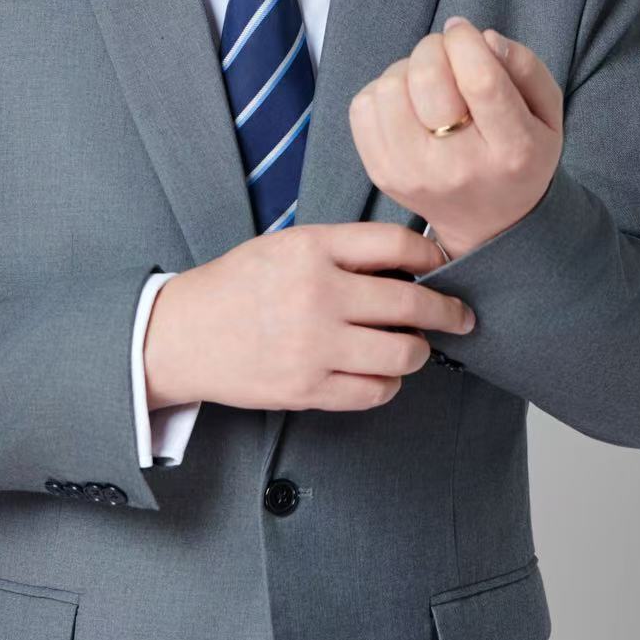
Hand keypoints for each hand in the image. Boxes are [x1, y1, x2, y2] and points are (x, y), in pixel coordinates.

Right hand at [142, 224, 474, 412]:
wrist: (179, 335)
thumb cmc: (237, 286)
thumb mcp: (286, 246)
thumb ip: (343, 251)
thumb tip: (413, 266)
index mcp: (312, 249)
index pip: (399, 246)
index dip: (434, 257)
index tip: (444, 267)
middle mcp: (318, 295)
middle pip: (413, 305)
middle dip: (449, 313)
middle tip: (460, 317)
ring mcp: (314, 346)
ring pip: (403, 355)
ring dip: (417, 352)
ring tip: (410, 347)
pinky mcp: (307, 389)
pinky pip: (376, 393)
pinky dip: (388, 385)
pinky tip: (379, 374)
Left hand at [347, 17, 563, 260]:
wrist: (489, 224)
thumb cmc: (520, 156)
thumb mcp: (547, 114)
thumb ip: (526, 67)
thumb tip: (482, 38)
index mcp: (511, 150)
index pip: (480, 80)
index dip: (465, 41)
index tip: (464, 32)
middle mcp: (457, 167)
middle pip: (427, 78)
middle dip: (435, 48)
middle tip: (447, 55)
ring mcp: (412, 173)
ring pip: (389, 87)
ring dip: (407, 70)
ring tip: (429, 85)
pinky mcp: (381, 173)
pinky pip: (363, 106)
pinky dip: (383, 91)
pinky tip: (408, 104)